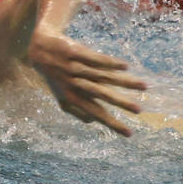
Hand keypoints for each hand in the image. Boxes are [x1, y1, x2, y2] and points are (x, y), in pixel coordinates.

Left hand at [27, 28, 146, 135]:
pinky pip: (96, 59)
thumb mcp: (60, 96)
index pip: (97, 114)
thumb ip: (76, 111)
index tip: (130, 134)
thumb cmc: (54, 76)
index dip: (112, 124)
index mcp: (73, 98)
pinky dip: (111, 63)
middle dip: (121, 103)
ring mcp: (75, 68)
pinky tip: (126, 67)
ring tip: (144, 86)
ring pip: (104, 76)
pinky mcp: (76, 52)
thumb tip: (92, 122)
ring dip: (125, 82)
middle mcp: (75, 84)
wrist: (38, 49)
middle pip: (102, 95)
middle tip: (139, 111)